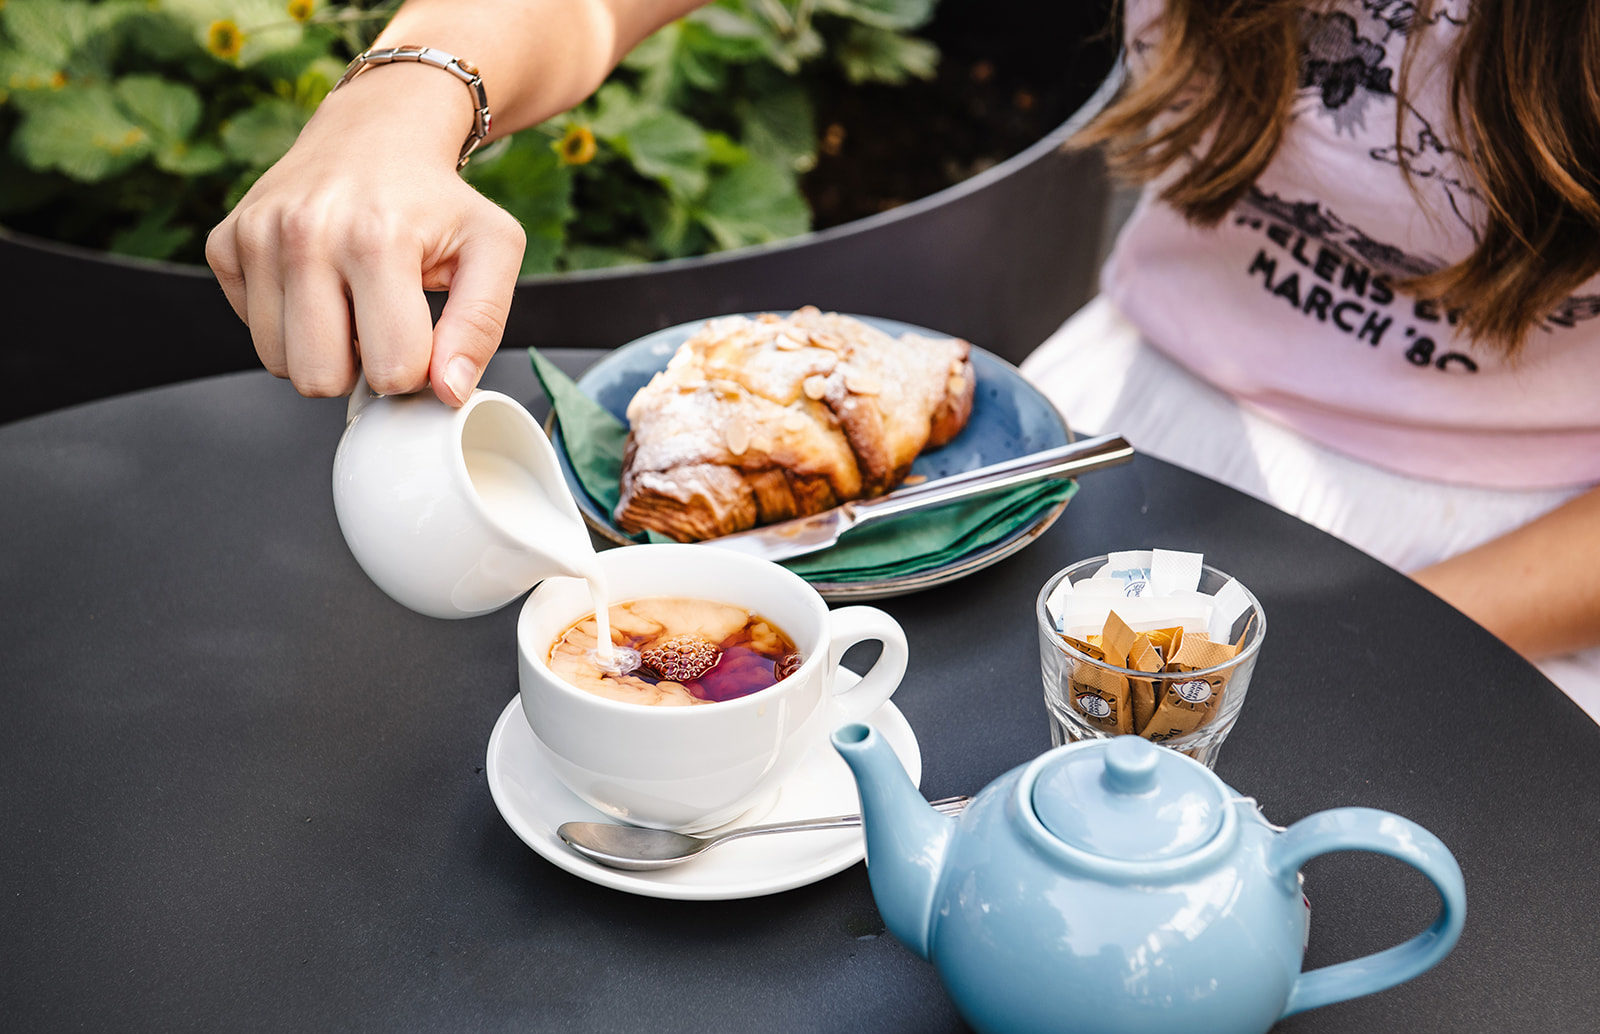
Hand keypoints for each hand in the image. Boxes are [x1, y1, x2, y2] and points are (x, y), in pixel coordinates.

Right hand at [206, 66, 524, 404]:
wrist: (376, 132)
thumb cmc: (438, 198)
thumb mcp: (493, 249)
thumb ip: (481, 325)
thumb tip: (448, 392)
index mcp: (378, 238)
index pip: (391, 370)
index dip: (416, 368)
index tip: (423, 332)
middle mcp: (305, 234)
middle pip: (320, 379)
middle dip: (359, 369)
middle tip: (382, 323)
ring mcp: (256, 236)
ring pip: (279, 363)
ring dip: (321, 348)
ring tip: (351, 301)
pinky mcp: (224, 241)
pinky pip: (250, 330)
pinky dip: (286, 321)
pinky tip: (317, 282)